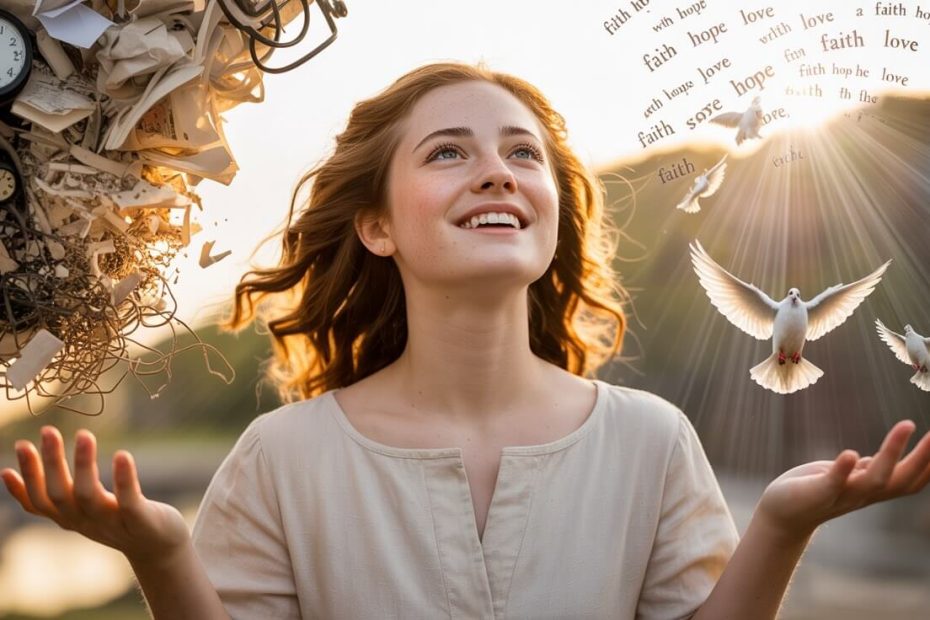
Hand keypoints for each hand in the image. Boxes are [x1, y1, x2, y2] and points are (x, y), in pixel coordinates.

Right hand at [1, 426, 189, 565]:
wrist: (159, 547)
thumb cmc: (115, 520)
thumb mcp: (78, 510)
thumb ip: (50, 495)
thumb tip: (6, 474)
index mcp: (69, 518)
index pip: (39, 501)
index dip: (27, 477)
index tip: (21, 446)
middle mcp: (86, 522)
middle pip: (59, 495)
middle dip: (50, 463)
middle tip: (48, 430)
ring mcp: (112, 523)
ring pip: (89, 496)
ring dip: (84, 464)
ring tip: (84, 434)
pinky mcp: (140, 521)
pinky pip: (129, 501)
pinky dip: (124, 479)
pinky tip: (123, 454)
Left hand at [757, 420, 929, 539]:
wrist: (781, 515)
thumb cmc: (813, 492)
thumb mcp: (844, 479)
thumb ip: (862, 472)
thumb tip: (876, 460)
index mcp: (872, 489)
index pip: (912, 480)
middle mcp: (863, 495)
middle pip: (903, 480)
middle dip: (924, 458)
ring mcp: (842, 495)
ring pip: (875, 480)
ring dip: (891, 453)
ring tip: (907, 425)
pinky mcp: (817, 493)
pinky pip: (834, 482)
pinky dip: (843, 469)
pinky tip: (851, 453)